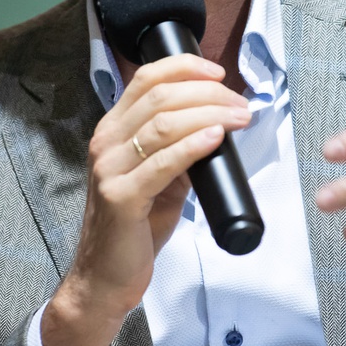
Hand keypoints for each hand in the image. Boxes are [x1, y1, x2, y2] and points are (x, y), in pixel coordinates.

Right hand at [42, 54, 250, 345]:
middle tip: (241, 105)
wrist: (105, 278)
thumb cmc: (133, 229)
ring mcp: (109, 169)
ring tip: (239, 118)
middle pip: (159, 96)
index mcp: (112, 131)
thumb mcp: (158, 181)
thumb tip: (215, 128)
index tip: (219, 73)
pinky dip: (192, 146)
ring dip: (209, 114)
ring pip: (161, 123)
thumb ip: (177, 152)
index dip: (184, 68)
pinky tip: (215, 138)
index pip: (145, 79)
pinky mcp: (120, 198)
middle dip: (208, 93)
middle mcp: (105, 143)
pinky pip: (161, 163)